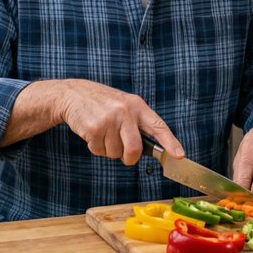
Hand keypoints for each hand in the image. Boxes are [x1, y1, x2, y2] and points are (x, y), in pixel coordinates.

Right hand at [56, 79, 183, 165]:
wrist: (73, 94)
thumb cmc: (102, 103)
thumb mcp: (124, 105)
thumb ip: (137, 123)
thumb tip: (151, 148)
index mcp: (137, 105)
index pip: (158, 126)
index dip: (170, 142)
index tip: (179, 156)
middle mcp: (125, 111)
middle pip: (135, 149)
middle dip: (129, 157)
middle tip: (124, 155)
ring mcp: (109, 120)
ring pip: (115, 153)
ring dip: (108, 149)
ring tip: (102, 132)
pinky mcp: (94, 128)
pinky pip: (99, 151)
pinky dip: (95, 147)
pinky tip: (92, 132)